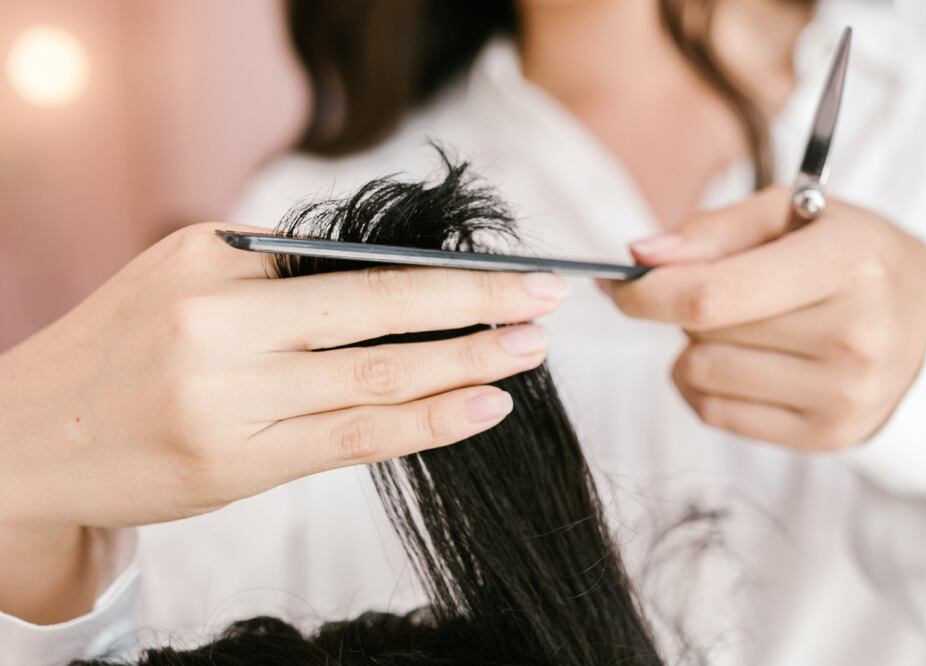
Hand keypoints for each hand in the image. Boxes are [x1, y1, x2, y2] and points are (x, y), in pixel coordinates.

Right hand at [0, 223, 564, 620]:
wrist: (31, 438)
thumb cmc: (124, 347)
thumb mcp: (186, 277)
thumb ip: (281, 274)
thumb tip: (399, 277)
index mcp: (213, 264)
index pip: (355, 264)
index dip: (444, 271)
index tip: (510, 271)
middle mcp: (222, 326)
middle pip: (380, 310)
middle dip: (476, 303)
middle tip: (547, 299)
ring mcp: (231, 400)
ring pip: (377, 377)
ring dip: (466, 361)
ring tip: (528, 350)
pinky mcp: (240, 464)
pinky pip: (353, 439)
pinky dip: (426, 422)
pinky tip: (482, 408)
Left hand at [603, 187, 925, 450]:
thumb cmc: (851, 257)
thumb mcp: (796, 215)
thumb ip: (714, 230)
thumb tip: (641, 256)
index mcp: (848, 265)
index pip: (712, 296)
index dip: (647, 292)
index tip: (618, 282)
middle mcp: (853, 337)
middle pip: (702, 335)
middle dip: (684, 307)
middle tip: (719, 289)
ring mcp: (844, 396)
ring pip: (700, 376)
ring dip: (694, 348)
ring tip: (739, 325)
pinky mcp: (828, 437)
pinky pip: (716, 415)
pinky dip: (704, 386)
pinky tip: (739, 361)